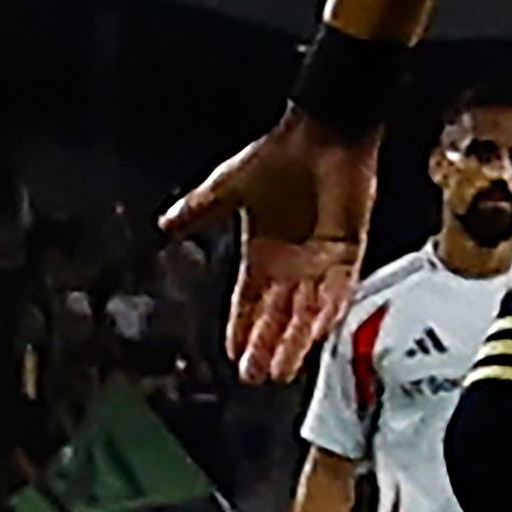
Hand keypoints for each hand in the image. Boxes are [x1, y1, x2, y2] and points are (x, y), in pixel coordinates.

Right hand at [160, 112, 376, 382]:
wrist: (319, 135)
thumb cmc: (277, 156)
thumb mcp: (228, 187)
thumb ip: (198, 210)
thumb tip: (163, 223)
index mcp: (264, 254)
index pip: (249, 301)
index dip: (241, 328)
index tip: (232, 355)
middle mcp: (293, 265)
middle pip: (278, 315)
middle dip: (266, 346)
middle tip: (254, 376)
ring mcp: (321, 263)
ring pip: (307, 312)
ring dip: (295, 340)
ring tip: (283, 369)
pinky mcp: (348, 253)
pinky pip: (339, 290)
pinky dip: (328, 311)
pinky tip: (316, 333)